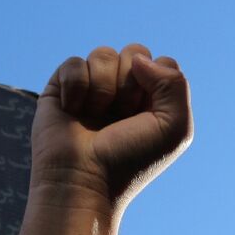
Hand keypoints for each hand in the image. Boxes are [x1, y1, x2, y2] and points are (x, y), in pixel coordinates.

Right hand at [29, 44, 192, 213]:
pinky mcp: (60, 90)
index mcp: (150, 100)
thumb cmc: (129, 160)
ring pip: (103, 54)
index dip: (157, 85)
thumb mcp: (174, 127)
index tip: (144, 119)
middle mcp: (120, 92)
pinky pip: (73, 63)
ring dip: (102, 89)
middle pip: (135, 52)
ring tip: (93, 117)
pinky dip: (75, 87)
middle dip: (129, 84)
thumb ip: (174, 82)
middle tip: (119, 118)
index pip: (162, 62)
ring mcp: (90, 89)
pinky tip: (71, 111)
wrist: (83, 181)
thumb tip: (137, 60)